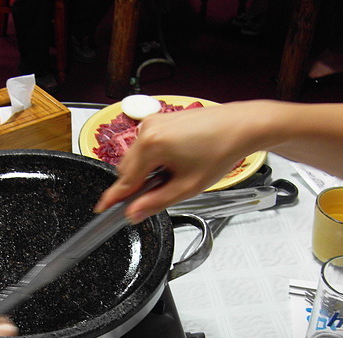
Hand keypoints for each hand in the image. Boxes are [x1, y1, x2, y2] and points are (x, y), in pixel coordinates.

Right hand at [94, 101, 262, 222]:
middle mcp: (147, 130)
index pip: (125, 180)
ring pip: (135, 157)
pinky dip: (153, 157)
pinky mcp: (159, 119)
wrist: (240, 126)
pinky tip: (176, 161)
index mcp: (151, 145)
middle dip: (138, 184)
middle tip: (160, 192)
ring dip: (147, 170)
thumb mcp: (187, 187)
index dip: (113, 199)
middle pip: (127, 168)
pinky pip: (146, 144)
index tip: (101, 209)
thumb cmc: (220, 150)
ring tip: (175, 174)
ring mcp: (152, 122)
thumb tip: (134, 213)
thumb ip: (156, 202)